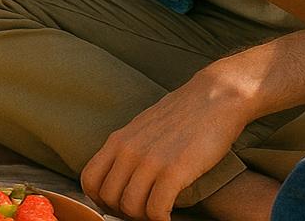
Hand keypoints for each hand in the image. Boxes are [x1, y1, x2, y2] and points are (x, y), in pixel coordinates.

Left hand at [81, 75, 254, 220]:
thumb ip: (129, 149)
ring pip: (131, 208)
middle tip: (144, 211)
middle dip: (125, 212)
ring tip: (159, 214)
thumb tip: (121, 175)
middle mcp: (128, 150)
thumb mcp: (143, 127)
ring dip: (145, 217)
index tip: (119, 204)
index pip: (89, 180)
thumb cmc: (184, 114)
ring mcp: (149, 160)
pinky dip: (162, 220)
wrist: (215, 96)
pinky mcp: (174, 170)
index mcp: (118, 140)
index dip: (100, 199)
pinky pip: (157, 210)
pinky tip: (171, 217)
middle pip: (109, 198)